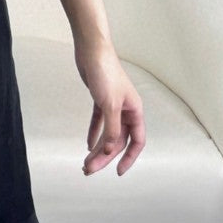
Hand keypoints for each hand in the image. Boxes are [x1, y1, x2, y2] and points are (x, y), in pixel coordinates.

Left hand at [74, 37, 145, 175]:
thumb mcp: (109, 104)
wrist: (91, 50)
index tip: (118, 172)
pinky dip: (94, 133)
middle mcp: (126, 110)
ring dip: (97, 148)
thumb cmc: (105, 72)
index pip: (137, 141)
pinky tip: (87, 144)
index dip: (129, 158)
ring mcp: (113, 105)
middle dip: (104, 157)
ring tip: (86, 162)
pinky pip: (99, 122)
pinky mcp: (100, 100)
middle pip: (117, 140)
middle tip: (90, 169)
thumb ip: (111, 129)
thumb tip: (109, 150)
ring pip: (107, 133)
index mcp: (134, 111)